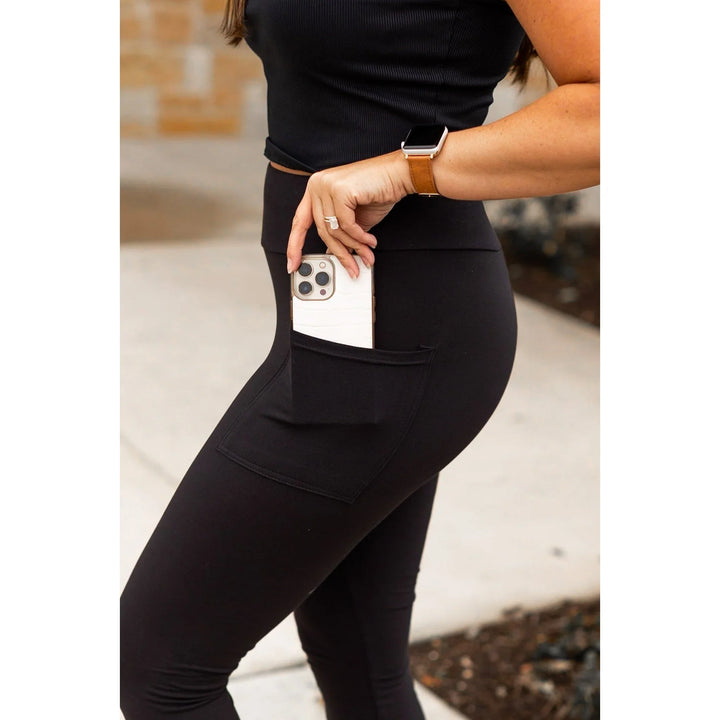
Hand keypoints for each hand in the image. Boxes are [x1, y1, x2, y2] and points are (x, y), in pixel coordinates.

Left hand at [286, 149, 414, 278]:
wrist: (398, 174)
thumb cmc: (378, 192)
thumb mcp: (355, 218)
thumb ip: (341, 234)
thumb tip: (332, 253)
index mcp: (316, 190)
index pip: (299, 222)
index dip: (295, 245)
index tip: (293, 264)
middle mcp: (317, 185)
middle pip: (322, 230)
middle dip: (340, 253)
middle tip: (352, 268)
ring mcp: (327, 185)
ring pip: (334, 230)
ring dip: (353, 247)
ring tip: (366, 254)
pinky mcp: (340, 189)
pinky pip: (346, 224)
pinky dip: (359, 236)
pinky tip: (370, 240)